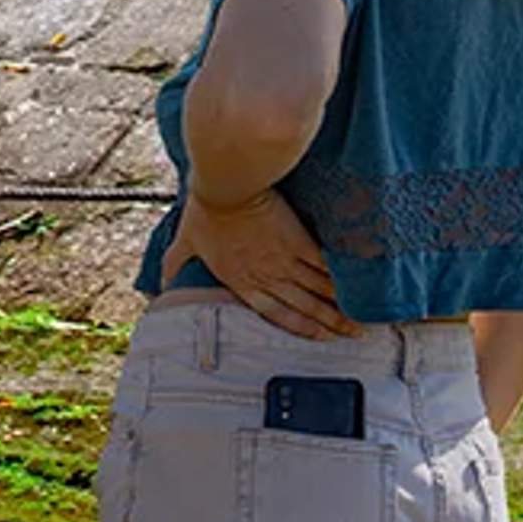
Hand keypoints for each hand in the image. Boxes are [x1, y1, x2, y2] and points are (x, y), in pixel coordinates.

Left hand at [168, 187, 348, 338]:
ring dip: (341, 307)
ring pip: (318, 292)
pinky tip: (358, 289)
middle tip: (354, 335)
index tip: (321, 337)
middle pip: (304, 307)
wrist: (227, 184)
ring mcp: (284, 261)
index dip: (299, 327)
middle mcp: (266, 277)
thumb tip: (159, 282)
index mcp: (241, 281)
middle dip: (330, 324)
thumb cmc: (205, 210)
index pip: (275, 313)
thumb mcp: (185, 241)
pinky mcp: (298, 241)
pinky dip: (341, 281)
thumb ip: (176, 263)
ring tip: (363, 319)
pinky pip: (324, 268)